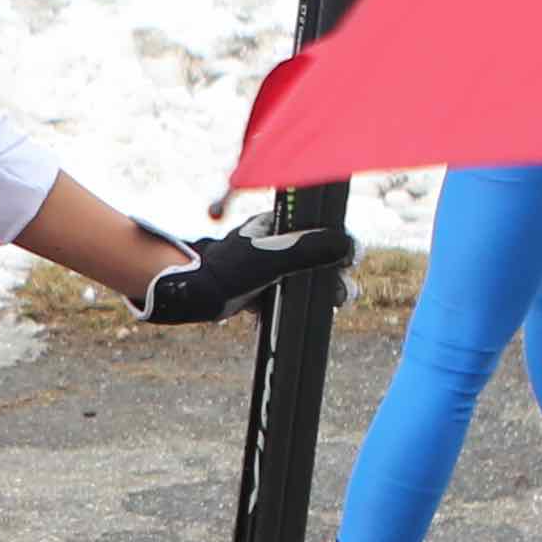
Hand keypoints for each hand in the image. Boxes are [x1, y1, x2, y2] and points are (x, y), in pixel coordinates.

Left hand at [133, 217, 357, 324]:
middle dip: (334, 276)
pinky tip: (300, 316)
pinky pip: (291, 294)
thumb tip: (345, 246)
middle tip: (340, 294)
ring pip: (308, 278)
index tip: (348, 262)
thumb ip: (308, 249)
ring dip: (320, 293)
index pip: (322, 229)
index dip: (339, 245)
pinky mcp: (264, 287)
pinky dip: (298, 305)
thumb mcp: (273, 256)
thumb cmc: (227, 269)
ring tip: (330, 306)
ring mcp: (271, 265)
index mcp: (281, 225)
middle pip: (320, 256)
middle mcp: (278, 242)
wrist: (193, 294)